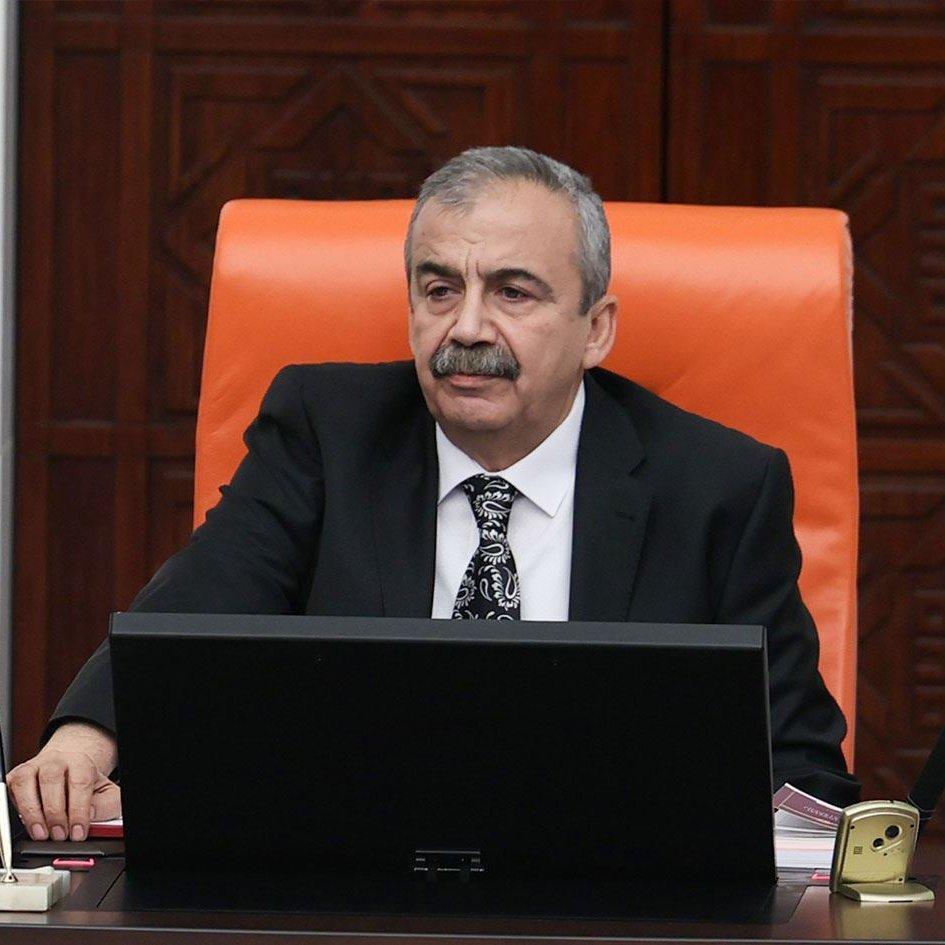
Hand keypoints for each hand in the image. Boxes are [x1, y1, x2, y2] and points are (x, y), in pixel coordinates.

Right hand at [6, 721, 119, 841]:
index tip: (77, 833)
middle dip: (55, 812)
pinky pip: (12, 790)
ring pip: (26, 783)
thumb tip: (89, 815)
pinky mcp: (17, 776)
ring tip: (42, 834)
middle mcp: (56, 760)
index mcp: (81, 762)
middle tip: (60, 835)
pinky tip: (29, 822)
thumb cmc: (86, 784)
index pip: (80, 783)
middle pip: (51, 779)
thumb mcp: (107, 794)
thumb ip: (106, 805)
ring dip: (32, 812)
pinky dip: (18, 808)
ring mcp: (34, 766)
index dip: (78, 811)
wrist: (68, 768)